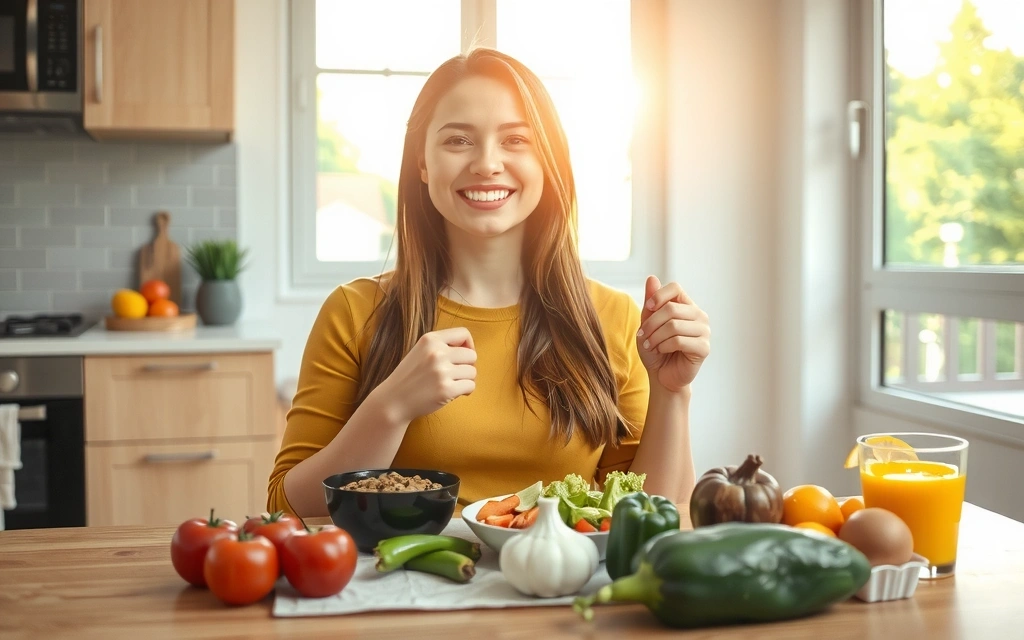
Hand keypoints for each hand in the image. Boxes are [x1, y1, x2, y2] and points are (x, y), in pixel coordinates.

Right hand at [377, 327, 476, 422]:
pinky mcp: (446, 390)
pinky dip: (465, 391)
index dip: (468, 345)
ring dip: (466, 380)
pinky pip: (470, 386)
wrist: (393, 400)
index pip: (463, 333)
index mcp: (430, 340)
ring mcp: (441, 371)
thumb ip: (442, 346)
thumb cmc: (410, 377)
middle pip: (471, 355)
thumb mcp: (421, 351)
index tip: (463, 357)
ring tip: (452, 384)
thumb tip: (470, 350)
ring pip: (472, 372)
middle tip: (456, 375)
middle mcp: (437, 353)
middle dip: (467, 366)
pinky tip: (454, 393)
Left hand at [636, 275, 710, 392]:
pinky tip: (661, 351)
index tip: (647, 309)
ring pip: (674, 325)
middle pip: (671, 308)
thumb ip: (651, 303)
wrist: (662, 375)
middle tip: (643, 336)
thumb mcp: (647, 324)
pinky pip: (679, 341)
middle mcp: (699, 315)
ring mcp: (704, 331)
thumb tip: (652, 278)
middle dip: (651, 323)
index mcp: (686, 306)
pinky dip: (664, 346)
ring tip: (651, 345)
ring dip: (655, 337)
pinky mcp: (704, 348)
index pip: (675, 288)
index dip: (658, 296)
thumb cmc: (655, 349)